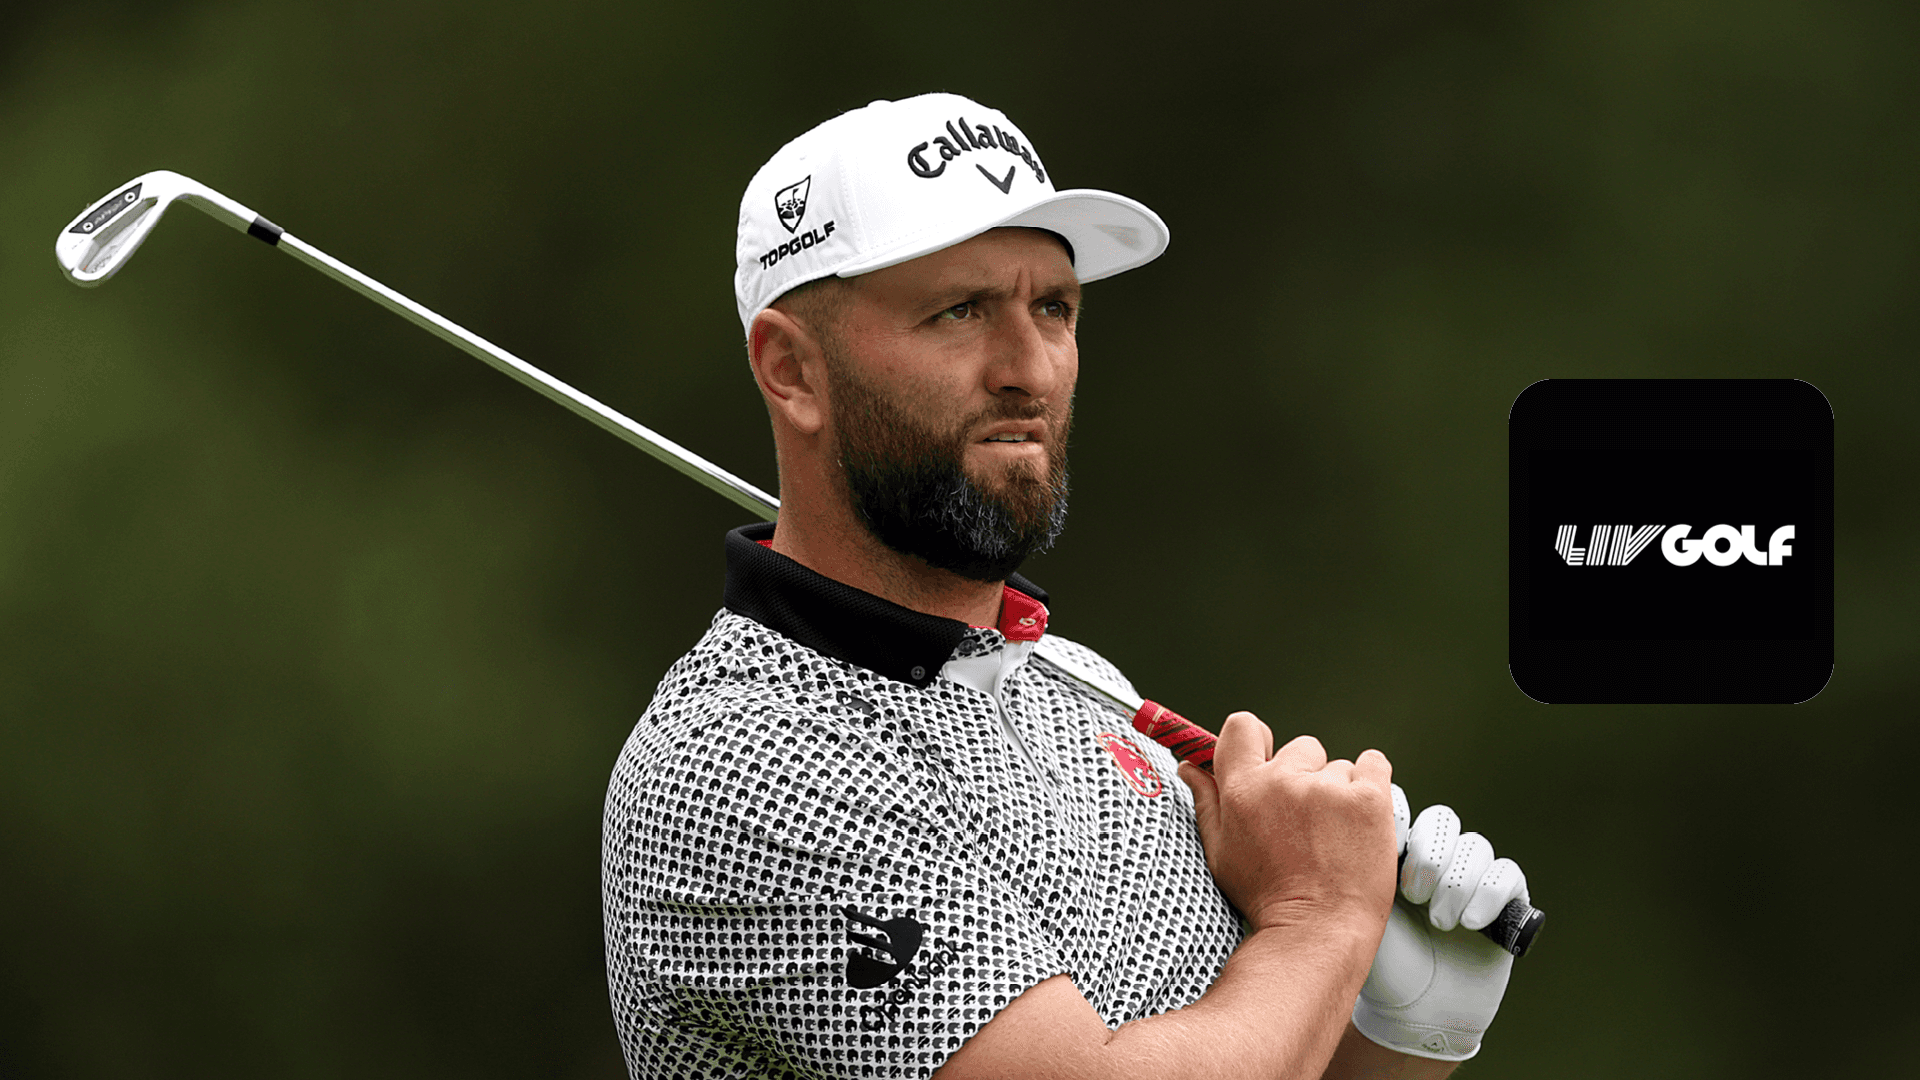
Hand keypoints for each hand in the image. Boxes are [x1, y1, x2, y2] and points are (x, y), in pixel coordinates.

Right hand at [1177, 713, 1397, 935]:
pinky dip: (1371, 784)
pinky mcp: (1368, 799)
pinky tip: (1360, 817)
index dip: (1258, 741)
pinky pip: (1373, 764)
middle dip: (1305, 776)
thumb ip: (1206, 803)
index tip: (1269, 760)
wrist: (1319, 931)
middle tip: (1307, 822)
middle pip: (1301, 748)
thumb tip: (1189, 768)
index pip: (1243, 727)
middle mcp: (1284, 782)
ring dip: (1339, 791)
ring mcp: (1329, 789)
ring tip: (1335, 835)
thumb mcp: (1222, 853)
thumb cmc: (1268, 898)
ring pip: (1338, 767)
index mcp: (1244, 790)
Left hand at [1351, 801, 1527, 1060]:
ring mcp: (1471, 879)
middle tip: (1410, 893)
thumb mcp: (1358, 910)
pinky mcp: (1504, 903)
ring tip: (1438, 921)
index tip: (1383, 853)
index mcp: (1396, 852)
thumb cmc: (1378, 962)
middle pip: (1442, 819)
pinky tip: (1468, 923)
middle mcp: (1436, 859)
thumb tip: (1336, 819)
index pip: (1404, 808)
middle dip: (1429, 852)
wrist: (1412, 1011)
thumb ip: (1353, 866)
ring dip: (1456, 881)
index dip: (1398, 821)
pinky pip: (1507, 874)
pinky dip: (1489, 894)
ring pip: (1475, 845)